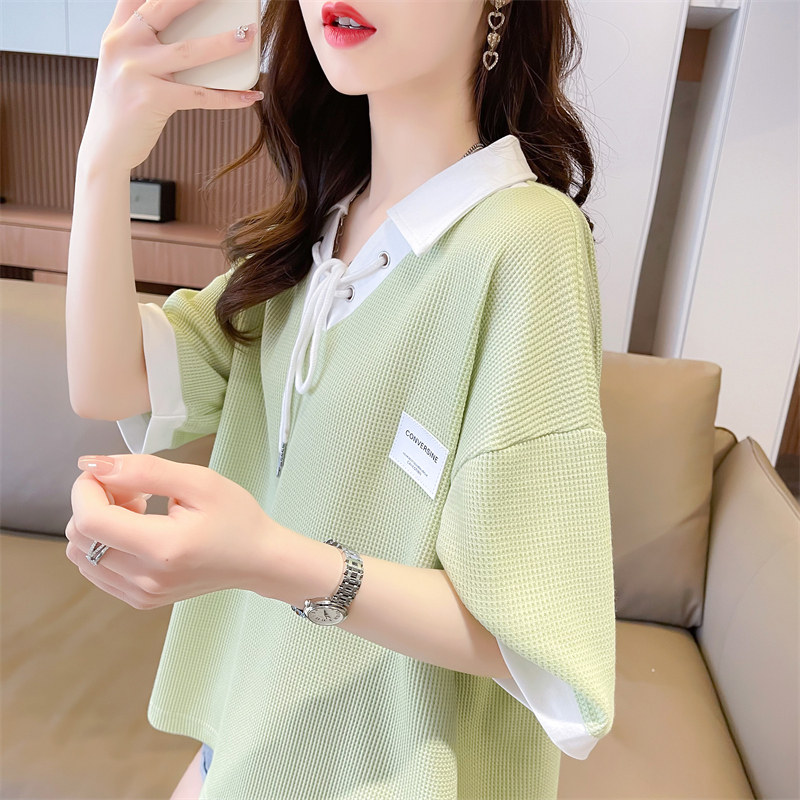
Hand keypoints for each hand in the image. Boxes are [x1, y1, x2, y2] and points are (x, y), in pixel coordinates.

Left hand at [65, 453, 276, 609]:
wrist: (258, 559)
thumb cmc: (237, 517)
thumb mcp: (199, 481)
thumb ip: (144, 470)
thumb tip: (94, 465)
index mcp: (163, 548)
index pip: (90, 520)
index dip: (86, 488)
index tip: (109, 472)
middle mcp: (146, 579)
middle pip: (79, 537)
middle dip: (94, 503)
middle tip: (134, 490)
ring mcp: (141, 594)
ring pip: (81, 553)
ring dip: (98, 524)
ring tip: (138, 510)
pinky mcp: (139, 599)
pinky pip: (95, 568)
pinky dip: (105, 542)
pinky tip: (138, 530)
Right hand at [81, 0, 260, 170]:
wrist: (105, 148)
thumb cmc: (123, 107)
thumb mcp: (124, 66)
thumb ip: (143, 43)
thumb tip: (190, 31)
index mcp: (116, 33)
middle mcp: (122, 45)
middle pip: (163, 8)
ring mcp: (135, 71)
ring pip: (189, 51)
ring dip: (224, 43)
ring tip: (248, 37)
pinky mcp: (151, 99)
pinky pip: (199, 95)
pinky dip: (228, 96)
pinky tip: (250, 96)